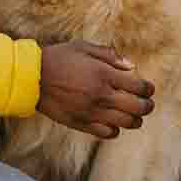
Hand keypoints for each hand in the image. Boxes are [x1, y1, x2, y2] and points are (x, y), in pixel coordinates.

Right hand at [37, 43, 154, 138]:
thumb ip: (110, 55)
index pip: (139, 87)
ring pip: (126, 123)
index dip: (148, 89)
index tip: (148, 89)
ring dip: (135, 120)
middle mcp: (102, 95)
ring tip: (134, 116)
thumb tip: (132, 67)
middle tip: (147, 104)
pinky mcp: (82, 124)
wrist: (32, 78)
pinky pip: (107, 133)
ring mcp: (92, 112)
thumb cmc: (58, 58)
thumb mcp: (84, 47)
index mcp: (104, 74)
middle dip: (147, 106)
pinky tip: (112, 123)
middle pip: (138, 107)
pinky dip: (115, 130)